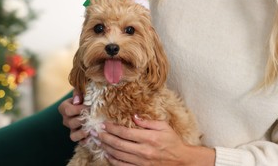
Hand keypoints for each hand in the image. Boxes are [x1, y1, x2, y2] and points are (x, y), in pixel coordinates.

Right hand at [57, 89, 88, 141]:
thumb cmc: (85, 96)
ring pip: (73, 135)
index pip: (68, 110)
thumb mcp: (81, 91)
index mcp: (64, 107)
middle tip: (93, 117)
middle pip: (71, 123)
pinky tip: (93, 136)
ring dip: (83, 132)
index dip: (79, 109)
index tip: (89, 106)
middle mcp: (66, 119)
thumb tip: (77, 101)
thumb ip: (78, 92)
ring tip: (92, 128)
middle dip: (83, 120)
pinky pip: (79, 142)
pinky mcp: (77, 136)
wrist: (91, 104)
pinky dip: (85, 140)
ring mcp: (71, 129)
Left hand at [97, 115, 214, 165]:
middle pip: (118, 144)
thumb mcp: (163, 126)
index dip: (112, 128)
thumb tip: (133, 116)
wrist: (181, 161)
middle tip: (95, 132)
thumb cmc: (173, 142)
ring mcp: (141, 162)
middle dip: (105, 137)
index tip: (104, 124)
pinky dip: (113, 160)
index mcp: (149, 138)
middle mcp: (143, 151)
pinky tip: (107, 154)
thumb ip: (147, 121)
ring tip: (98, 141)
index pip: (125, 132)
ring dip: (106, 147)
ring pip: (118, 155)